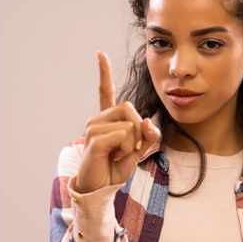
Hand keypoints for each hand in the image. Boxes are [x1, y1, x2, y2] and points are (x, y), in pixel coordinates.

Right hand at [75, 51, 160, 193]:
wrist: (101, 187)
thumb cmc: (116, 167)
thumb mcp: (140, 150)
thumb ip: (149, 135)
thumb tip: (149, 123)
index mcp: (108, 118)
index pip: (105, 90)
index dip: (104, 72)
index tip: (100, 53)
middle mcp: (98, 119)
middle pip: (129, 107)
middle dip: (139, 130)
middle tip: (130, 148)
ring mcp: (93, 128)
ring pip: (128, 124)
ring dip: (132, 143)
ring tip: (119, 154)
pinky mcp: (94, 140)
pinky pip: (122, 136)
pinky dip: (126, 149)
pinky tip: (114, 157)